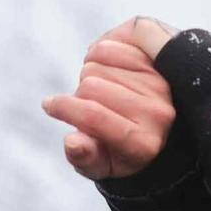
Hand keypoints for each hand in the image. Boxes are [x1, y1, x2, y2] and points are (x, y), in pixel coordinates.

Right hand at [42, 18, 176, 179]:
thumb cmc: (119, 152)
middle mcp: (158, 114)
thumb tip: (73, 143)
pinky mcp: (158, 62)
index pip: (93, 116)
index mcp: (142, 144)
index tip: (49, 105)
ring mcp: (161, 85)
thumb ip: (86, 158)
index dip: (64, 108)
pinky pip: (113, 45)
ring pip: (100, 60)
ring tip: (98, 88)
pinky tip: (105, 68)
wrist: (158, 134)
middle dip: (79, 93)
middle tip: (86, 103)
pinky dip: (99, 52)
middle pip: (91, 85)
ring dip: (90, 71)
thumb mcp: (100, 166)